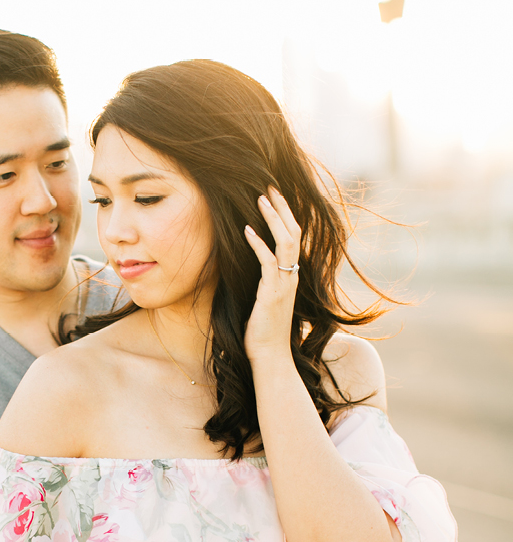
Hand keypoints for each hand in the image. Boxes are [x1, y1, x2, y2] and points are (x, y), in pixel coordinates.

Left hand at [243, 186, 301, 363]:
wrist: (270, 355)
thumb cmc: (263, 330)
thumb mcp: (264, 298)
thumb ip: (263, 279)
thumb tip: (249, 263)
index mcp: (291, 274)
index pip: (293, 236)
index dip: (285, 214)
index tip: (273, 195)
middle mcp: (292, 275)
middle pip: (294, 231)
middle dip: (282, 207)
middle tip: (269, 185)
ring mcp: (285, 283)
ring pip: (286, 241)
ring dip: (273, 218)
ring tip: (261, 198)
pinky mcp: (273, 292)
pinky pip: (268, 262)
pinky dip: (258, 244)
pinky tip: (247, 229)